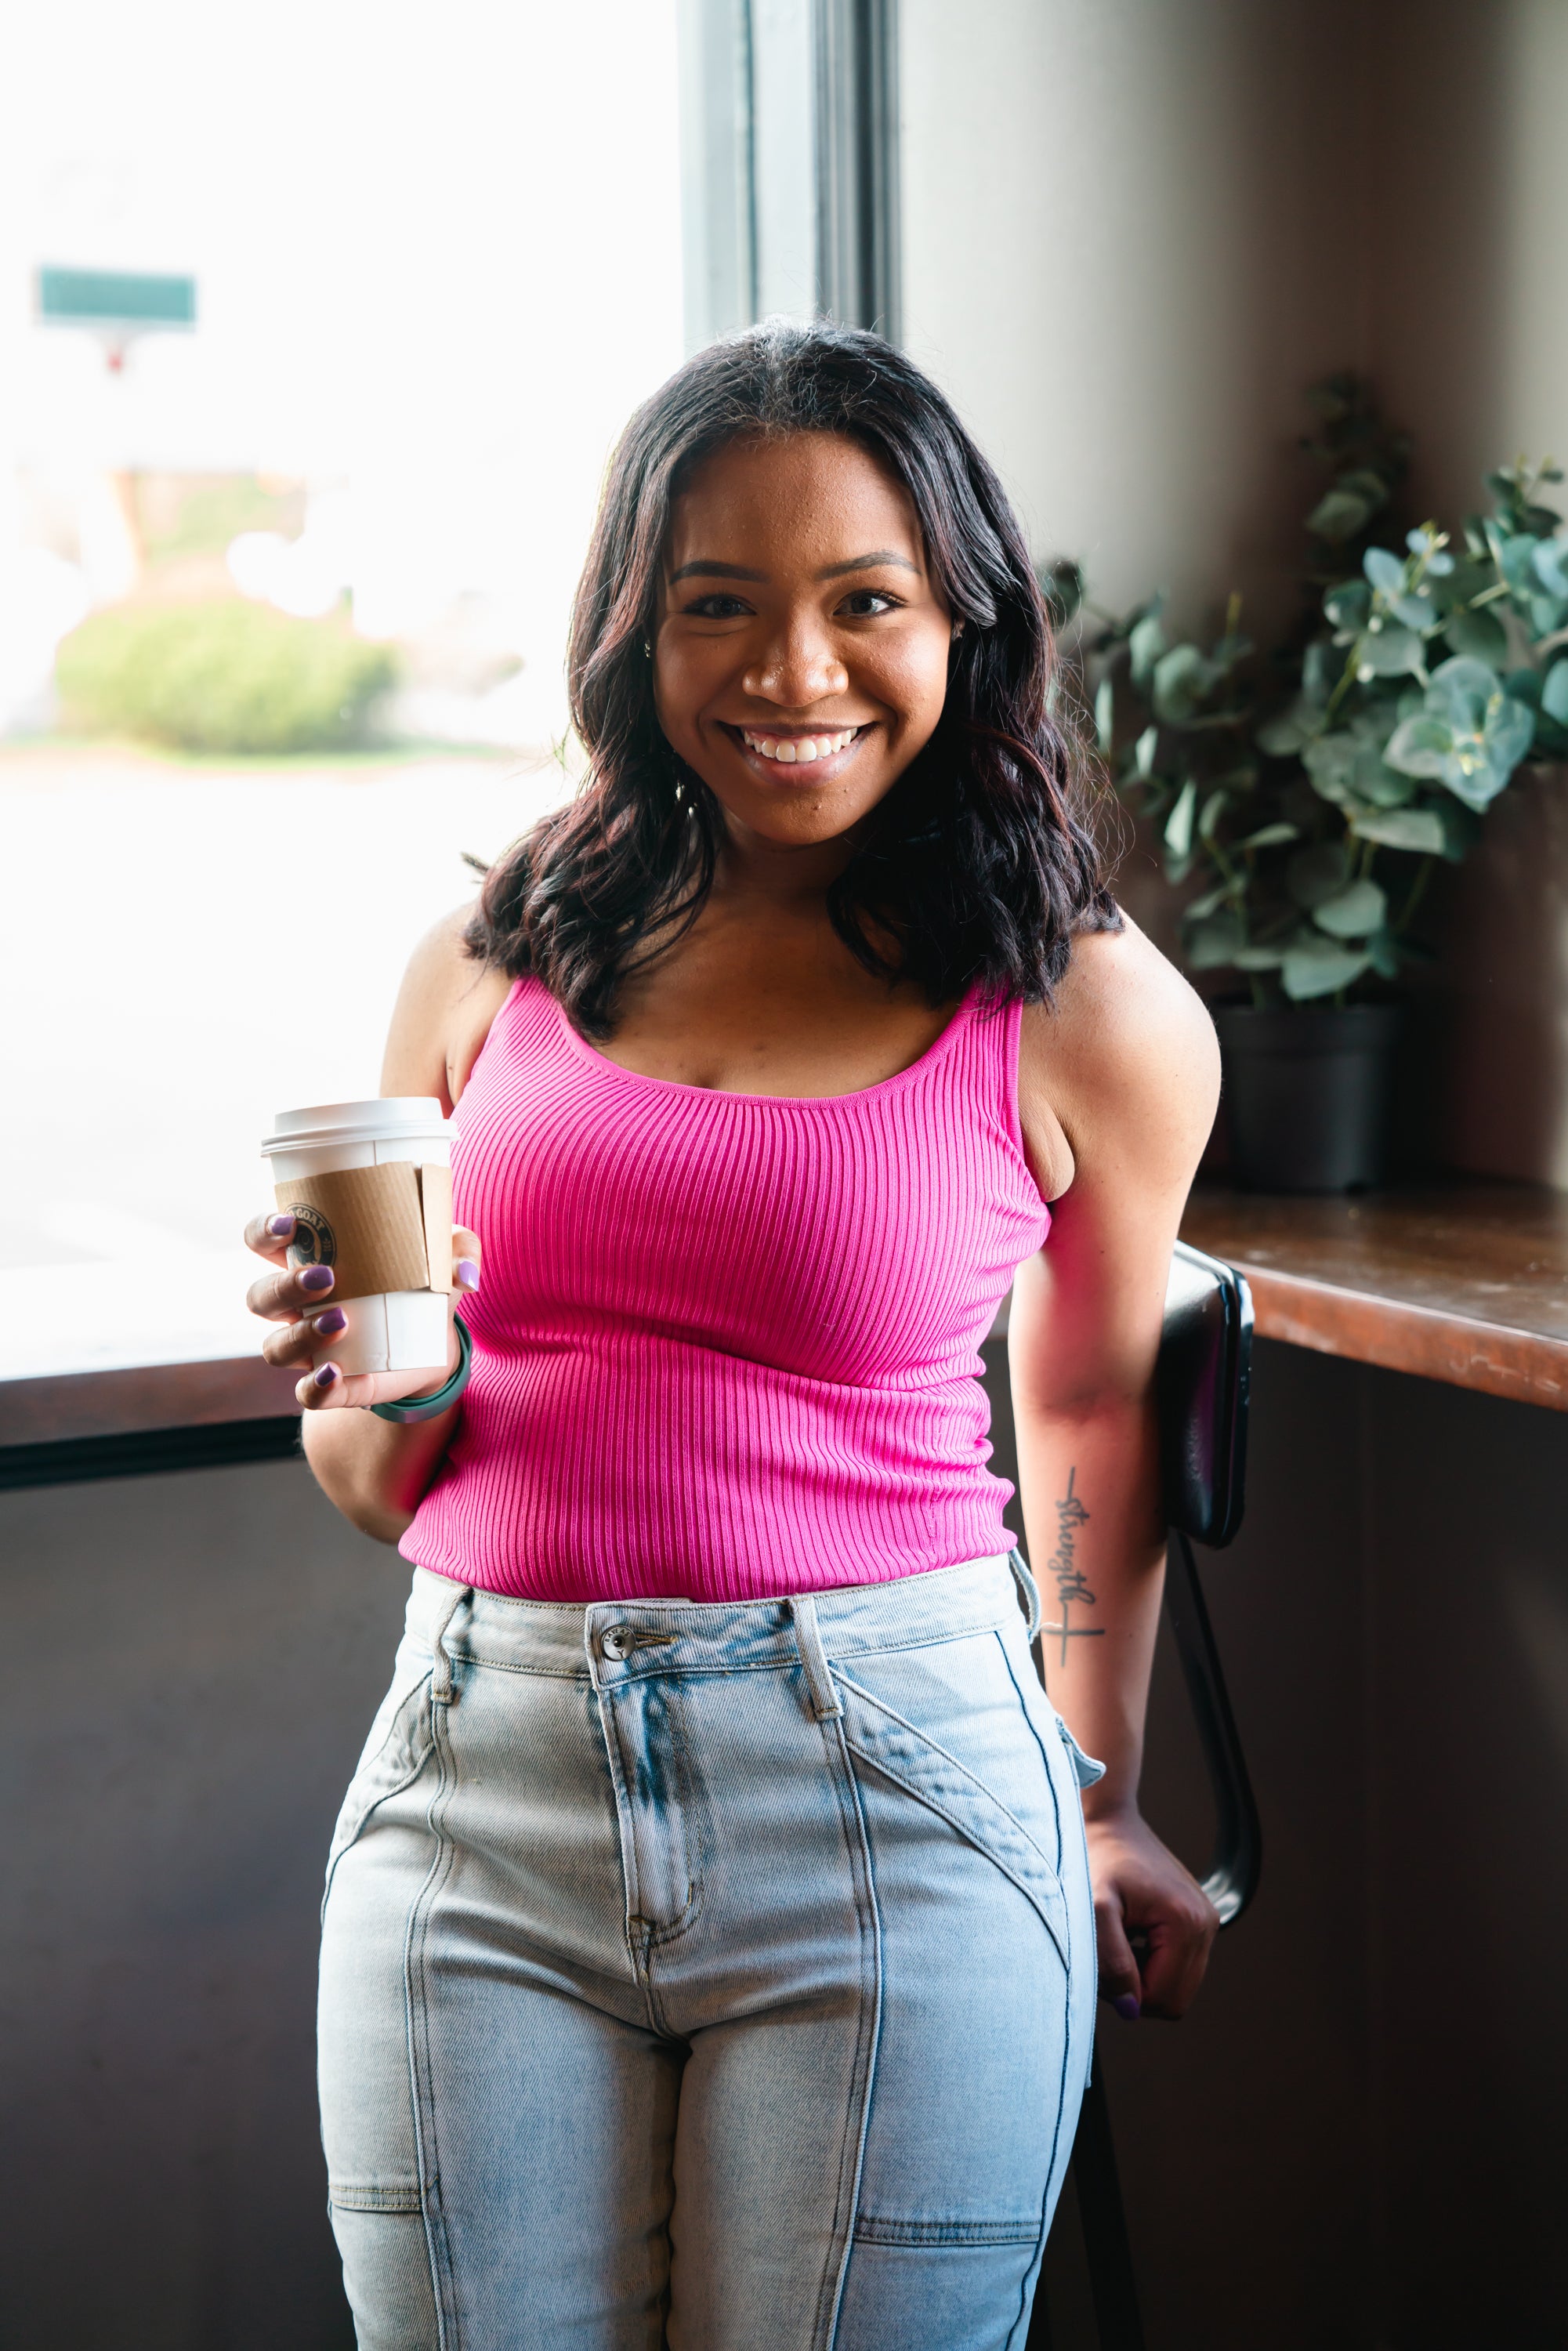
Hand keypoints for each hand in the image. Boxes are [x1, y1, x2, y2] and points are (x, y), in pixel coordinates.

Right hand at [243, 1209, 481, 1413]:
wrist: (435, 1342)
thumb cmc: (424, 1280)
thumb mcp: (443, 1254)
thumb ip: (458, 1248)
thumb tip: (463, 1274)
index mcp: (311, 1261)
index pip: (262, 1242)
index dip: (262, 1232)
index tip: (288, 1224)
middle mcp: (297, 1306)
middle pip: (261, 1296)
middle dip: (284, 1286)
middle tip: (327, 1277)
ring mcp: (310, 1348)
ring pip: (275, 1348)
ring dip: (300, 1335)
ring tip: (341, 1320)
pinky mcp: (333, 1385)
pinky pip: (306, 1394)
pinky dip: (315, 1387)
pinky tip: (334, 1372)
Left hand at [1083, 1807, 1217, 2022]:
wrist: (1107, 1821)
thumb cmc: (1097, 1857)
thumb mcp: (1094, 1909)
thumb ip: (1111, 1962)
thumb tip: (1131, 2009)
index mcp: (1187, 1923)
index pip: (1164, 1999)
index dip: (1128, 1994)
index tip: (1103, 1961)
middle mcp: (1206, 1924)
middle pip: (1176, 1998)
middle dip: (1138, 1987)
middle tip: (1111, 1951)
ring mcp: (1206, 1922)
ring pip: (1177, 1984)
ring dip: (1144, 1973)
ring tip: (1121, 1936)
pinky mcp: (1197, 1919)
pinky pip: (1178, 1964)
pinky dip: (1152, 1959)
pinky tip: (1132, 1931)